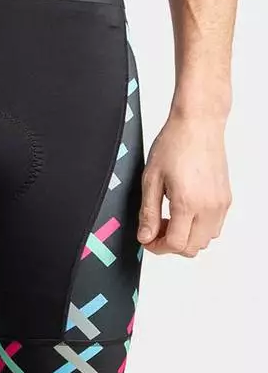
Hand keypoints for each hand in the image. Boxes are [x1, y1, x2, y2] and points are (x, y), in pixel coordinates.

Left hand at [137, 113, 231, 256]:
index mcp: (188, 203)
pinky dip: (198, 228)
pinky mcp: (226, 199)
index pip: (175, 244)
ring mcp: (221, 204)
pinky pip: (214, 227)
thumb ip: (148, 213)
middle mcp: (209, 207)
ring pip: (205, 240)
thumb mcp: (151, 180)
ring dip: (185, 237)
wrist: (198, 124)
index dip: (157, 247)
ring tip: (168, 219)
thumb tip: (145, 236)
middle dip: (170, 245)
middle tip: (154, 229)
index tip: (146, 239)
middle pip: (192, 248)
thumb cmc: (175, 144)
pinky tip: (182, 212)